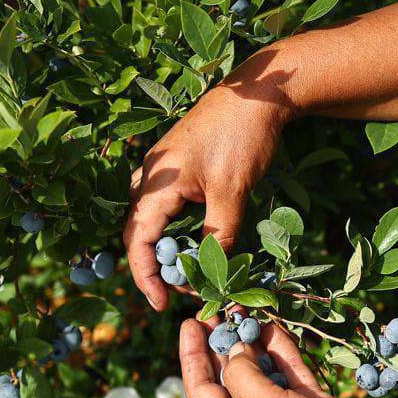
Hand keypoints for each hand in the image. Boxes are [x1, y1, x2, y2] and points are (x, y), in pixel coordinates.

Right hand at [124, 82, 292, 310]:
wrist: (259, 93)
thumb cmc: (242, 138)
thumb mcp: (232, 193)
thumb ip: (219, 235)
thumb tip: (213, 272)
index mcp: (156, 182)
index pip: (138, 240)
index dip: (146, 276)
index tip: (162, 304)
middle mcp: (150, 175)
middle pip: (139, 231)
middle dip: (156, 266)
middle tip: (182, 291)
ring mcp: (162, 168)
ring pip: (151, 217)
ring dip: (165, 246)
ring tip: (188, 270)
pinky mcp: (178, 164)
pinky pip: (164, 203)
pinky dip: (175, 227)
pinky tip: (194, 239)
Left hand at [178, 316, 397, 397]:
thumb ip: (242, 374)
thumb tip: (235, 348)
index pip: (200, 390)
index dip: (191, 357)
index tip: (190, 323)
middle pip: (229, 375)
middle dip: (222, 342)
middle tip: (219, 308)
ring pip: (262, 368)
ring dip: (254, 340)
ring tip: (247, 309)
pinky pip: (290, 369)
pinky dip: (282, 348)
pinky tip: (275, 325)